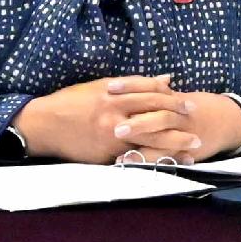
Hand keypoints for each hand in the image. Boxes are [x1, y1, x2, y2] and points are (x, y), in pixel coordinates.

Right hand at [16, 77, 194, 163]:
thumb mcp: (99, 87)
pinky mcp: (106, 153)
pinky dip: (156, 160)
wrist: (43, 124)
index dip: (172, 97)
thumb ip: (131, 84)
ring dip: (176, 142)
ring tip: (194, 146)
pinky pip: (136, 157)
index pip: (151, 92)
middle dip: (179, 118)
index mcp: (113, 93)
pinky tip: (171, 163)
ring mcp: (111, 134)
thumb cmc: (69, 103)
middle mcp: (115, 112)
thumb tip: (164, 78)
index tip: (188, 101)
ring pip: (151, 138)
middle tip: (197, 121)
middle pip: (156, 113)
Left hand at [104, 83, 240, 163]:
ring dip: (141, 146)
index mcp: (171, 98)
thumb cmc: (194, 107)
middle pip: (157, 113)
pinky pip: (165, 156)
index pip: (152, 88)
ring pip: (161, 138)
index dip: (131, 87)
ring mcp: (181, 133)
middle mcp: (177, 114)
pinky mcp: (184, 150)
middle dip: (137, 121)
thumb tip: (122, 84)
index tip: (110, 87)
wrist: (228, 120)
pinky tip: (127, 163)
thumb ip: (154, 91)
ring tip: (119, 151)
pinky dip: (148, 160)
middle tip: (114, 127)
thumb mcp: (175, 96)